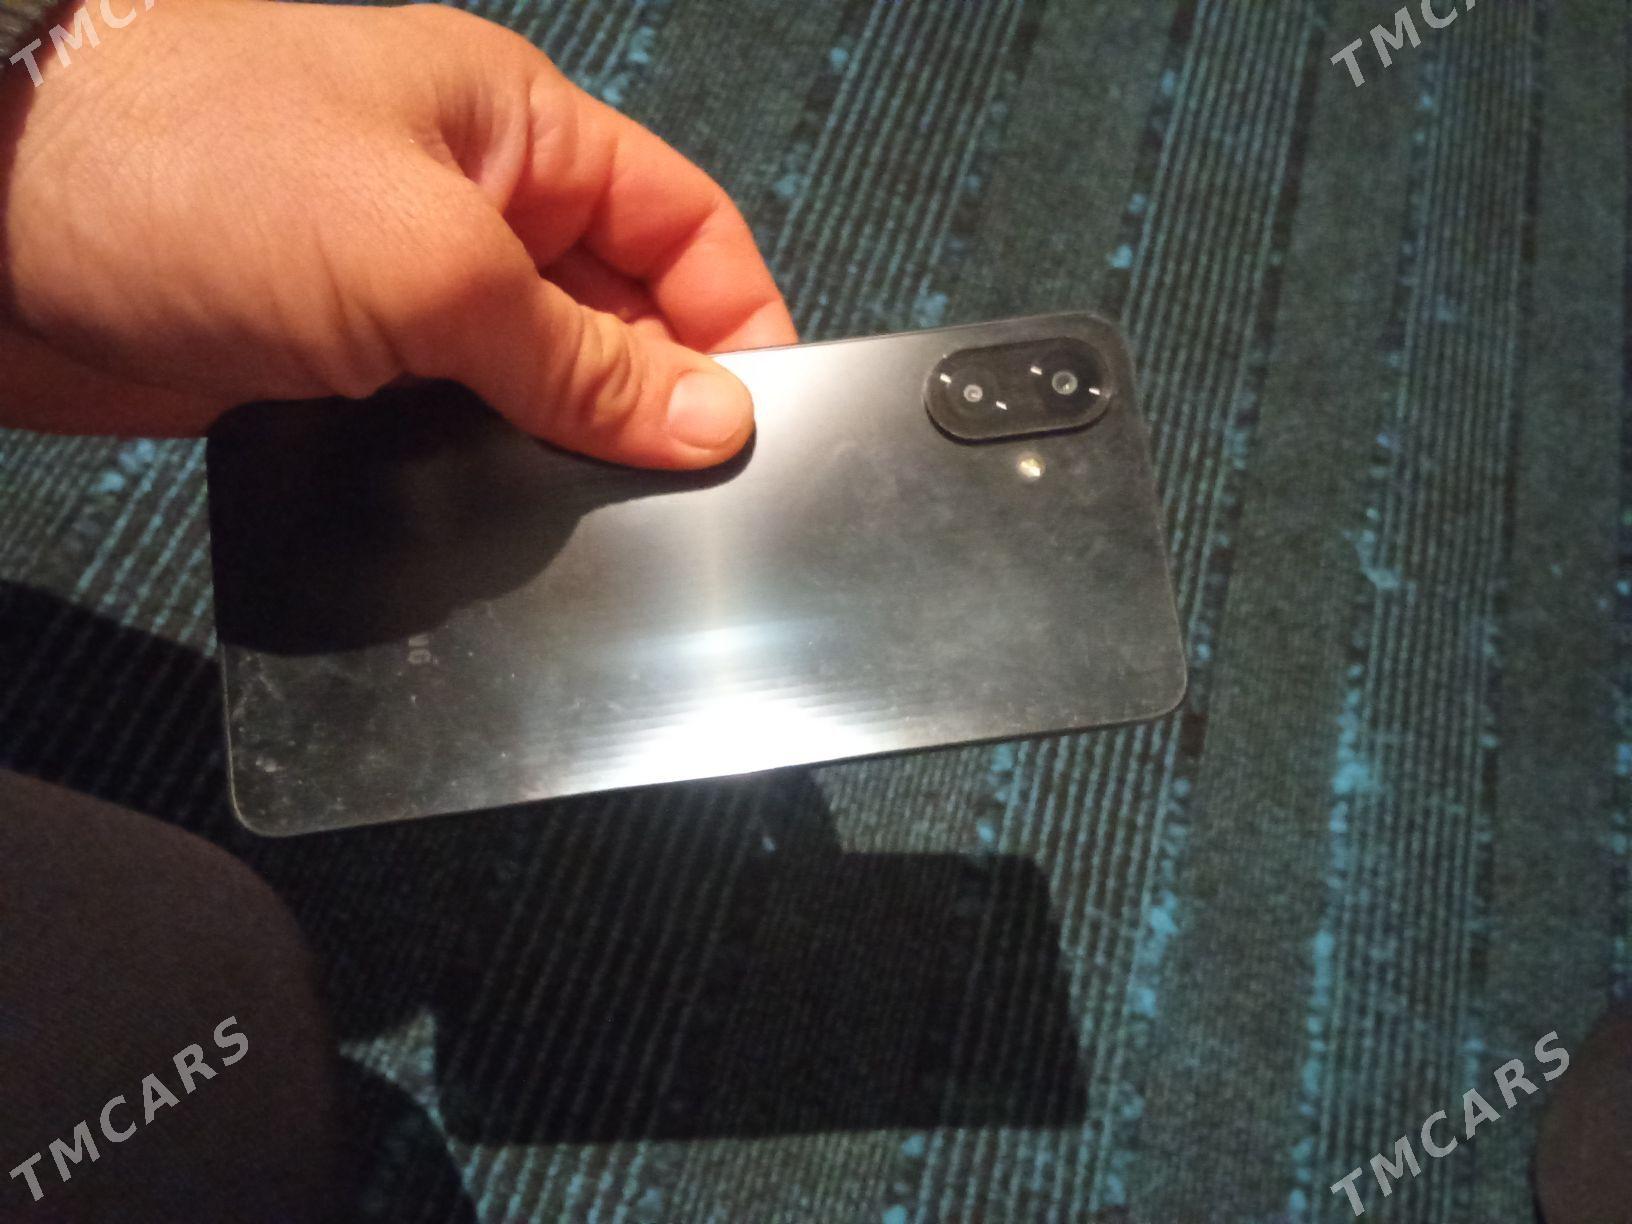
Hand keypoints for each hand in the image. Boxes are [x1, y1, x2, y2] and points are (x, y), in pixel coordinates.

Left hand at [0, 0, 795, 466]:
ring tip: (600, 514)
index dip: (741, 318)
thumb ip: (580, 355)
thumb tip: (709, 419)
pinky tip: (505, 513)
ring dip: (572, 442)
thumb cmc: (195, 181)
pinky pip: (457, 421)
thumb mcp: (432, 267)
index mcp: (516, 129)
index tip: (770, 422)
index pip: (683, 221)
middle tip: (687, 493)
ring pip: (540, 376)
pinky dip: (489, 467)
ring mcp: (403, 286)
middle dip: (660, 394)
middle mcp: (471, 203)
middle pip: (621, 307)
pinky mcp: (344, 364)